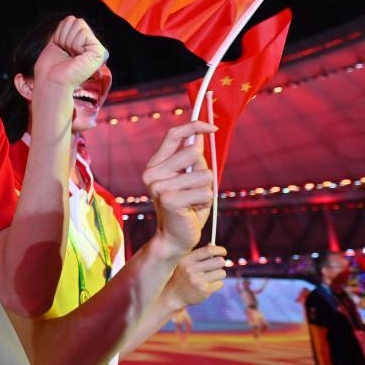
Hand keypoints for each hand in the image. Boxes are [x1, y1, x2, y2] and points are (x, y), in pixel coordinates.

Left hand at [33, 16, 108, 90]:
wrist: (51, 82)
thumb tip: (71, 19)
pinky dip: (74, 44)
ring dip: (68, 40)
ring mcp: (96, 49)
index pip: (70, 20)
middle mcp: (91, 46)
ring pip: (79, 23)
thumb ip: (65, 31)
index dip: (59, 33)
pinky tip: (76, 57)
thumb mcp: (56, 44)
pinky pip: (83, 33)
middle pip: (75, 20)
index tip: (59, 49)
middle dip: (64, 35)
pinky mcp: (99, 52)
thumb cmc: (49, 68)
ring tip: (70, 56)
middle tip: (65, 53)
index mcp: (82, 45)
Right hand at [142, 122, 216, 255]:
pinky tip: (194, 209)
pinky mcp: (168, 199)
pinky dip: (205, 200)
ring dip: (206, 189)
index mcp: (155, 165)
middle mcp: (152, 173)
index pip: (173, 135)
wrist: (175, 238)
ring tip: (194, 201)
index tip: (213, 128)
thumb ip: (192, 159)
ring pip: (204, 174)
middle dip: (203, 170)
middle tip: (194, 188)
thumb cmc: (186, 208)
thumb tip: (199, 137)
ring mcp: (158, 186)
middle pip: (193, 153)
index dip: (194, 126)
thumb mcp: (190, 179)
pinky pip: (204, 191)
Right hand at [168, 245, 227, 308]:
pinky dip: (216, 284)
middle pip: (219, 261)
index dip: (219, 250)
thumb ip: (198, 254)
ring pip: (222, 273)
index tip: (223, 252)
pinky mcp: (204, 291)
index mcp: (186, 260)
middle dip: (220, 263)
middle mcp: (191, 269)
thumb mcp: (186, 262)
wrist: (174, 294)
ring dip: (218, 274)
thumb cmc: (182, 275)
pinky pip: (220, 284)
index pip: (208, 251)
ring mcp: (197, 281)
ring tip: (209, 277)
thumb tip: (213, 246)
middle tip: (215, 266)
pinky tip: (207, 285)